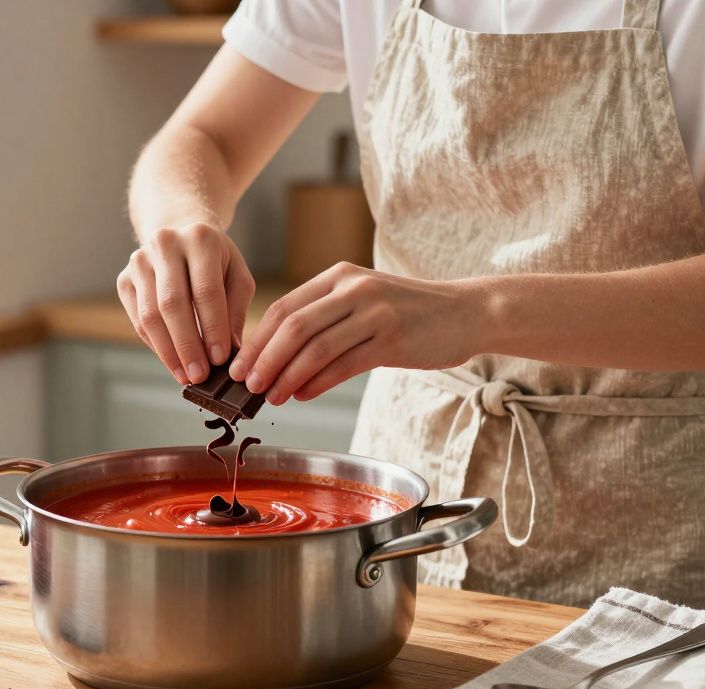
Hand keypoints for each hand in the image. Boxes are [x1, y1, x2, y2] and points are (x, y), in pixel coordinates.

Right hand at [117, 223, 255, 383]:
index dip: (212, 327)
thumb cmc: (216, 262)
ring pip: (150, 315)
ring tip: (185, 375)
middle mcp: (165, 244)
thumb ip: (236, 310)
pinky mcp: (124, 279)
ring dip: (168, 351)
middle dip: (187, 345)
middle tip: (200, 375)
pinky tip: (171, 361)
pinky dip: (155, 345)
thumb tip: (229, 350)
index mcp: (200, 239)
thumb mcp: (237, 276)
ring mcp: (140, 261)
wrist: (180, 236)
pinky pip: (138, 320)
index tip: (220, 359)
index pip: (205, 290)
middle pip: (172, 303)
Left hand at [228, 262, 481, 403]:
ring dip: (288, 376)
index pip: (285, 308)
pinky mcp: (393, 339)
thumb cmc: (408, 313)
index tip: (239, 366)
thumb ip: (324, 320)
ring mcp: (374, 312)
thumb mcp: (362, 301)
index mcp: (339, 275)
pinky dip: (318, 383)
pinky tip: (302, 395)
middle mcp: (354, 289)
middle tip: (247, 385)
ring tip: (272, 397)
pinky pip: (344, 364)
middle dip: (265, 359)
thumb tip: (277, 360)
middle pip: (294, 327)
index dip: (257, 340)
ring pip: (316, 348)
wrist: (465, 312)